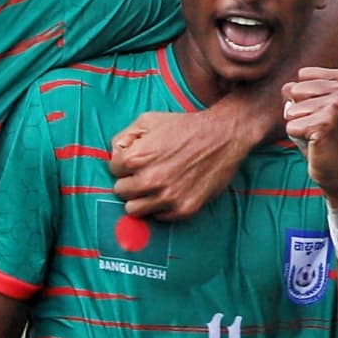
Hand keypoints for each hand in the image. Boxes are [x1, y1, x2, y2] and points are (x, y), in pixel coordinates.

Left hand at [104, 92, 265, 222]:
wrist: (224, 136)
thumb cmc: (184, 126)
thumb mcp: (148, 120)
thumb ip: (124, 138)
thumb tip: (114, 155)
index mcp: (136, 158)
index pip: (113, 170)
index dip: (125, 164)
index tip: (139, 160)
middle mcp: (149, 180)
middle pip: (121, 192)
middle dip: (130, 182)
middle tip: (147, 173)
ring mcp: (167, 197)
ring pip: (134, 210)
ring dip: (141, 199)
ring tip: (155, 186)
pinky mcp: (184, 209)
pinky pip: (158, 217)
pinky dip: (161, 207)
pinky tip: (171, 192)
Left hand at [283, 65, 337, 206]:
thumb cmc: (322, 133)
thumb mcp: (311, 104)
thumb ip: (297, 89)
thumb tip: (287, 87)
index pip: (302, 75)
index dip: (303, 96)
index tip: (322, 111)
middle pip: (294, 89)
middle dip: (298, 110)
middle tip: (318, 124)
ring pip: (291, 109)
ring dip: (298, 124)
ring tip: (318, 133)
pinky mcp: (325, 125)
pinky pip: (291, 126)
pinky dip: (297, 137)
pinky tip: (316, 142)